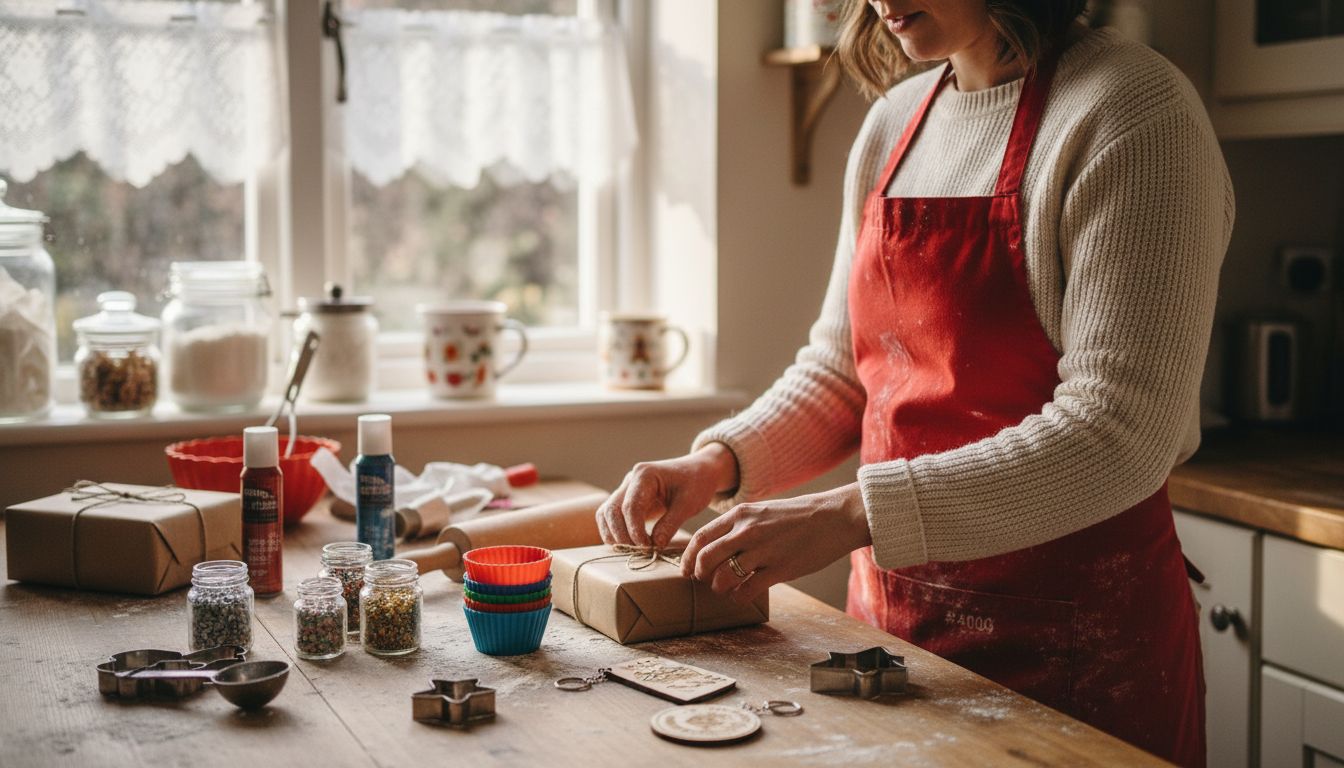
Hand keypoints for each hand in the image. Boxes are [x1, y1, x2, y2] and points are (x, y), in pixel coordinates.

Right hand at [597, 443, 738, 548]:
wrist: (697, 471)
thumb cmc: (696, 483)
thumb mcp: (689, 503)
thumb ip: (671, 523)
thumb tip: (655, 545)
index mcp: (645, 474)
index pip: (630, 506)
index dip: (635, 530)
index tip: (647, 547)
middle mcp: (630, 480)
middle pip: (612, 510)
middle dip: (622, 535)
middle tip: (640, 551)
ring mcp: (626, 489)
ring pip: (606, 514)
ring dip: (614, 535)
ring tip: (633, 550)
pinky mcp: (626, 500)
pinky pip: (610, 517)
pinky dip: (614, 532)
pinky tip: (629, 545)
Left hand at [680, 483, 871, 603]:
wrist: (834, 517)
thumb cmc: (798, 516)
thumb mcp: (763, 511)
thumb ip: (740, 525)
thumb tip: (719, 546)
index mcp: (741, 514)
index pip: (700, 537)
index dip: (688, 557)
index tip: (686, 570)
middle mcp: (747, 531)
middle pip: (705, 559)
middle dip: (699, 574)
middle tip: (703, 581)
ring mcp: (762, 550)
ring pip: (722, 577)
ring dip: (719, 588)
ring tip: (725, 589)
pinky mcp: (779, 569)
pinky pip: (747, 590)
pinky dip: (739, 597)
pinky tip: (742, 596)